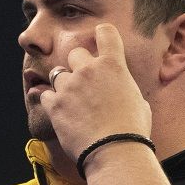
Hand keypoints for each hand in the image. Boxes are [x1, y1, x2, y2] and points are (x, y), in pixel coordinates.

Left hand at [39, 23, 152, 170]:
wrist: (114, 152)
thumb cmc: (132, 131)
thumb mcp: (139, 103)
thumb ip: (125, 89)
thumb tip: (121, 93)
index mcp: (113, 65)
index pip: (105, 32)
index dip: (101, 34)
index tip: (99, 38)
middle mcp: (88, 70)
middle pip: (75, 53)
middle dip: (78, 65)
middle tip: (84, 83)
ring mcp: (69, 86)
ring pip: (57, 74)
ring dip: (63, 85)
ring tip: (73, 103)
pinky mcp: (55, 105)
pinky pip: (45, 95)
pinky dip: (51, 102)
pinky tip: (61, 113)